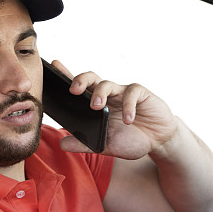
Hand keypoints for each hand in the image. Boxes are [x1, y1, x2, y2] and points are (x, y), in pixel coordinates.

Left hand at [49, 60, 178, 159]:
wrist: (159, 141)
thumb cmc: (131, 139)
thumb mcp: (106, 146)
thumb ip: (85, 144)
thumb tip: (62, 144)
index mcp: (97, 104)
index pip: (80, 88)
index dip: (66, 75)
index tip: (54, 65)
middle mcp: (108, 95)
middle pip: (91, 78)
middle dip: (80, 80)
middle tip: (73, 91)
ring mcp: (124, 93)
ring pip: (107, 83)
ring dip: (100, 94)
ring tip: (97, 107)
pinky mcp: (141, 94)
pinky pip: (131, 93)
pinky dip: (129, 106)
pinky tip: (128, 120)